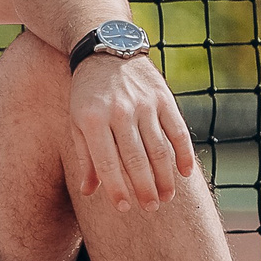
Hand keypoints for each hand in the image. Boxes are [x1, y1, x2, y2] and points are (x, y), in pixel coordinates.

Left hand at [63, 54, 198, 212]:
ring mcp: (144, 104)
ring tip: (166, 197)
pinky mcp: (163, 98)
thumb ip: (85, 158)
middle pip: (136, 159)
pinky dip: (183, 154)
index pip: (107, 163)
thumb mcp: (77, 122)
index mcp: (92, 120)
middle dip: (145, 188)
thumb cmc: (87, 95)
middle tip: (151, 208)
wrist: (106, 53)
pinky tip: (184, 174)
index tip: (125, 208)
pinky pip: (178, 131)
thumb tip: (88, 192)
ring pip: (159, 149)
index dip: (117, 188)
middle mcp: (119, 112)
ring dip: (165, 177)